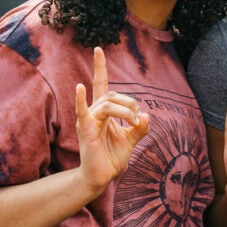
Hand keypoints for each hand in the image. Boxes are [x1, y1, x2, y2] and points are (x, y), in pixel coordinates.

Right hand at [74, 47, 149, 191]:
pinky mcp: (86, 130)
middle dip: (130, 103)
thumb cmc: (112, 158)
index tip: (98, 49)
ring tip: (133, 122)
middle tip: (138, 119)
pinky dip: (80, 99)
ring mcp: (88, 120)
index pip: (101, 84)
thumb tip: (146, 115)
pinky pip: (83, 112)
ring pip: (107, 103)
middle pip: (112, 95)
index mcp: (104, 112)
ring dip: (125, 110)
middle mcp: (94, 112)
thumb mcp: (132, 140)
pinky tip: (79, 88)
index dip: (100, 67)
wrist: (102, 177)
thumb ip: (140, 127)